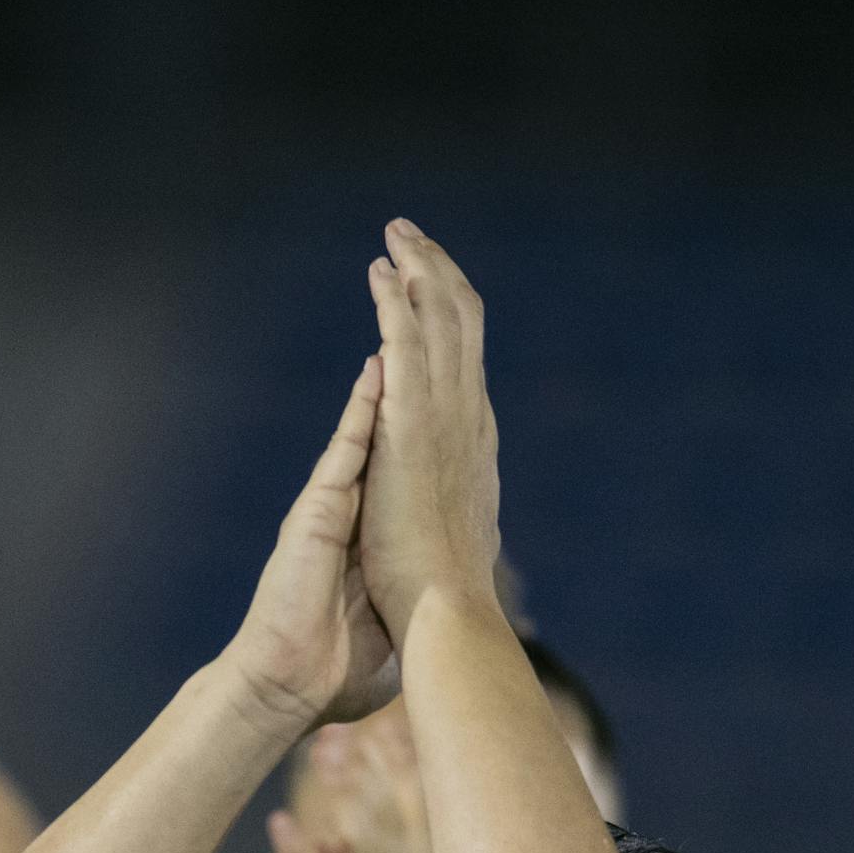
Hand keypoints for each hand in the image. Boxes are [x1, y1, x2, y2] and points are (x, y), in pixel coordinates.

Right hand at [217, 359, 395, 733]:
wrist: (288, 687)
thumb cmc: (333, 673)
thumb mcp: (386, 633)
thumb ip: (403, 614)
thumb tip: (431, 633)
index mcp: (373, 534)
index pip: (407, 466)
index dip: (429, 425)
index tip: (453, 388)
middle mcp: (354, 510)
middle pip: (389, 430)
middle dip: (409, 377)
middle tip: (424, 330)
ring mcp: (333, 506)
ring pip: (368, 429)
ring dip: (386, 372)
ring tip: (400, 326)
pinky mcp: (318, 512)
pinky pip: (346, 451)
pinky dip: (362, 411)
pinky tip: (380, 371)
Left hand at [354, 220, 504, 646]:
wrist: (445, 618)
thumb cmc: (443, 602)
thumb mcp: (454, 544)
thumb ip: (455, 511)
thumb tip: (463, 512)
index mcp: (471, 449)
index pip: (464, 369)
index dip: (449, 323)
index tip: (427, 291)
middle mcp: (466, 423)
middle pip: (461, 330)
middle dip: (438, 279)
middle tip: (411, 241)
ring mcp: (444, 420)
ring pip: (440, 324)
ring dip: (419, 274)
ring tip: (397, 234)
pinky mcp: (414, 425)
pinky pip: (407, 344)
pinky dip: (397, 303)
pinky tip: (383, 272)